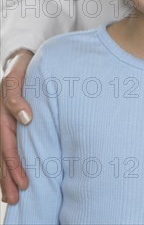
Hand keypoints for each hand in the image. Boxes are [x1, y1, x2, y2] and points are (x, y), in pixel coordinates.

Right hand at [1, 49, 33, 203]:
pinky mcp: (11, 122)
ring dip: (7, 176)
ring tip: (13, 197)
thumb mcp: (16, 75)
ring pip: (3, 154)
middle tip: (17, 199)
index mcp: (2, 114)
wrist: (23, 58)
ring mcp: (5, 123)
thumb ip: (15, 95)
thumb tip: (26, 119)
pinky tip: (13, 176)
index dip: (14, 166)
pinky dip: (9, 162)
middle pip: (2, 155)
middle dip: (8, 179)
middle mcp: (1, 121)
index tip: (24, 183)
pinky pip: (8, 145)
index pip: (7, 146)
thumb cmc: (22, 66)